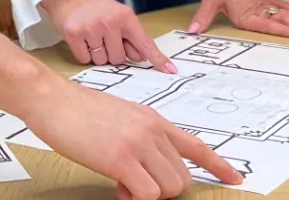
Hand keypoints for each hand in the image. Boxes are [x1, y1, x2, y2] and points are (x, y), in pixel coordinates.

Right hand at [21, 76, 242, 199]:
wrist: (53, 100)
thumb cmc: (78, 110)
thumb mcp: (121, 117)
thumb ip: (140, 138)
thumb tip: (145, 168)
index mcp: (154, 120)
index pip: (196, 145)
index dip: (218, 165)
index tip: (236, 177)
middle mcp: (153, 131)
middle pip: (182, 177)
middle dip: (163, 190)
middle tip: (133, 184)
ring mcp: (139, 144)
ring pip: (169, 187)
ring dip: (148, 195)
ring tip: (122, 183)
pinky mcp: (121, 159)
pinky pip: (147, 193)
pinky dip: (134, 198)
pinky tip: (116, 185)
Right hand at [40, 0, 176, 71]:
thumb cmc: (95, 6)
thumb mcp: (117, 15)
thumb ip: (130, 36)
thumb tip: (141, 58)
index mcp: (125, 16)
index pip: (144, 42)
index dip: (157, 58)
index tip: (170, 70)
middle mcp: (109, 22)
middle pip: (119, 58)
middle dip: (112, 53)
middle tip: (103, 37)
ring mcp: (91, 29)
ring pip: (101, 61)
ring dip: (97, 54)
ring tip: (91, 35)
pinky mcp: (74, 35)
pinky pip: (84, 59)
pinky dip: (83, 53)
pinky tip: (81, 39)